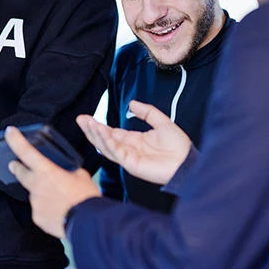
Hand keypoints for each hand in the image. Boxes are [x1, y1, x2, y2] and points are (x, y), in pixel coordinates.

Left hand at [5, 126, 100, 237]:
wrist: (87, 222)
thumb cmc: (86, 197)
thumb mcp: (81, 175)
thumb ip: (68, 171)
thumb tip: (64, 174)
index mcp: (47, 172)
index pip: (26, 152)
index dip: (15, 140)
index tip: (9, 132)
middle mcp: (36, 187)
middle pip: (20, 173)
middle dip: (18, 168)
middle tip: (15, 165)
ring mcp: (35, 204)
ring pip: (34, 194)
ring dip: (42, 193)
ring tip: (60, 198)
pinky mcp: (37, 218)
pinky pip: (40, 210)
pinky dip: (47, 208)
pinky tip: (60, 210)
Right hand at [76, 100, 191, 184]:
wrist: (187, 161)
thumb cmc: (178, 145)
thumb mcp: (162, 122)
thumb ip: (146, 112)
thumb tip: (131, 103)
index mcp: (134, 140)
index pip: (111, 132)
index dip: (98, 125)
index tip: (86, 117)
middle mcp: (128, 149)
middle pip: (104, 139)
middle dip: (92, 129)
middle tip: (81, 119)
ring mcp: (128, 157)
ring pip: (106, 147)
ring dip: (96, 135)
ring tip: (88, 124)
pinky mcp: (131, 164)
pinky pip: (116, 153)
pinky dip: (107, 143)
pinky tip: (102, 133)